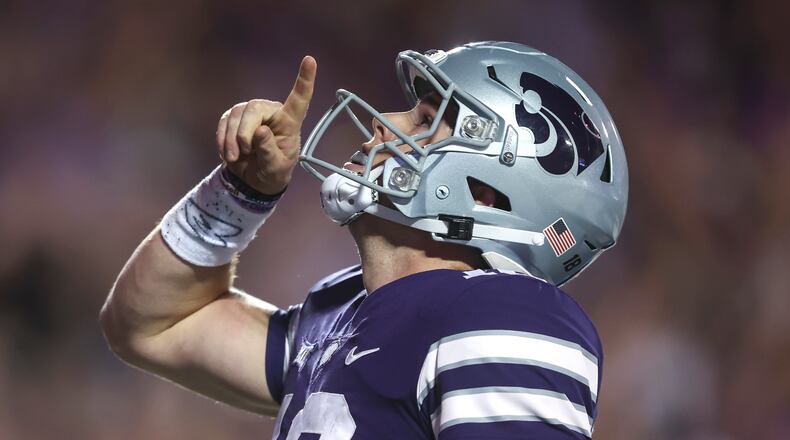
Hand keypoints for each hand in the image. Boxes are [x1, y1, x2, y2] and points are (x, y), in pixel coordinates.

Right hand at [216, 56, 316, 194]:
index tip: (310, 60)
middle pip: (254, 109)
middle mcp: (272, 112)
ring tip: (238, 157)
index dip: (304, 80)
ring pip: (236, 114)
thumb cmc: (273, 171)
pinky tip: (228, 153)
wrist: (253, 178)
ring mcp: (251, 112)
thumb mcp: (276, 168)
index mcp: (290, 122)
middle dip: (244, 133)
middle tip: (246, 153)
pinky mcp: (234, 116)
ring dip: (232, 140)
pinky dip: (222, 139)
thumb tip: (261, 131)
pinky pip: (223, 121)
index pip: (299, 100)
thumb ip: (269, 151)